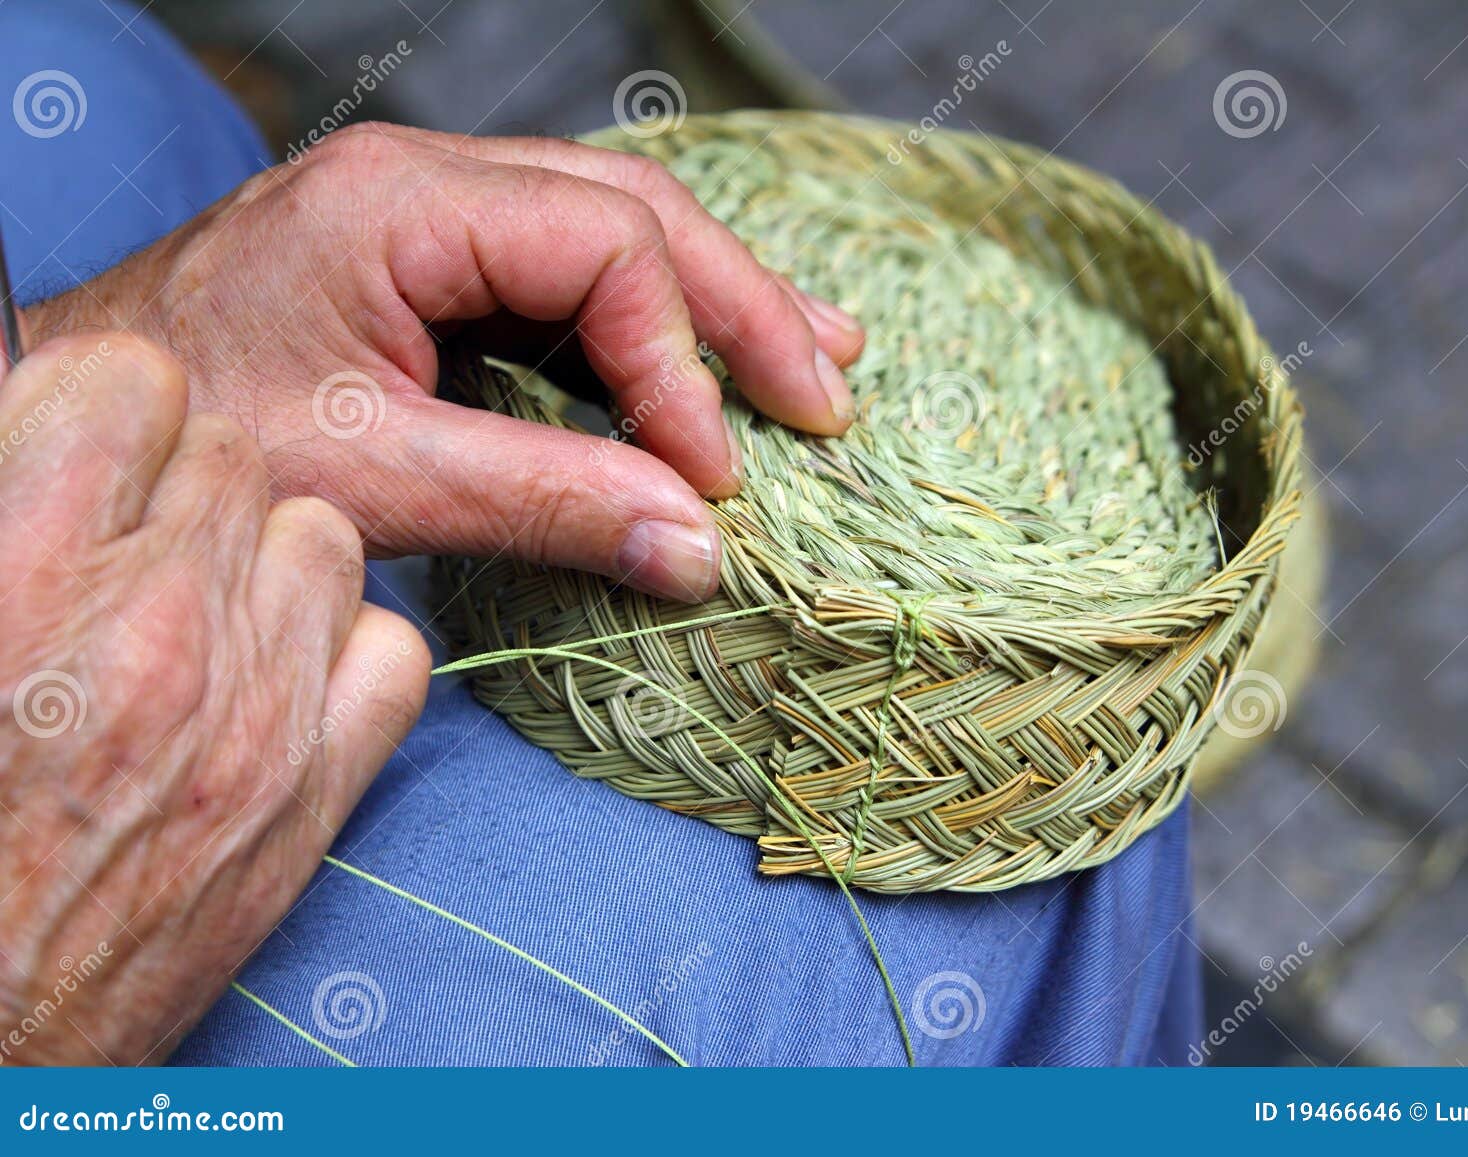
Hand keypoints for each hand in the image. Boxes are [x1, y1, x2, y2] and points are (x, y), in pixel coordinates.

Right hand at [0, 333, 429, 1063]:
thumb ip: (8, 499)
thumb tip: (42, 410)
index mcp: (22, 565)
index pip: (134, 383)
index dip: (107, 410)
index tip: (88, 451)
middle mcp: (157, 626)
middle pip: (237, 458)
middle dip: (182, 488)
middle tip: (126, 551)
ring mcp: (256, 709)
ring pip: (324, 540)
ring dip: (266, 559)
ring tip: (194, 616)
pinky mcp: (314, 790)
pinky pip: (393, 649)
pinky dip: (346, 648)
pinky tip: (276, 676)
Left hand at [24, 123, 866, 602]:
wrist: (95, 412)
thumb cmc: (197, 439)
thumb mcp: (373, 476)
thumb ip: (544, 502)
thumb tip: (698, 545)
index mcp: (403, 204)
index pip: (605, 248)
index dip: (682, 361)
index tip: (717, 473)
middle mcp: (428, 183)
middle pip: (636, 213)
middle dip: (742, 308)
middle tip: (827, 397)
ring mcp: (435, 216)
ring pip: (619, 231)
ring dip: (719, 303)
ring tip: (817, 358)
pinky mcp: (437, 266)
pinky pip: (575, 275)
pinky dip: (654, 328)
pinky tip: (709, 366)